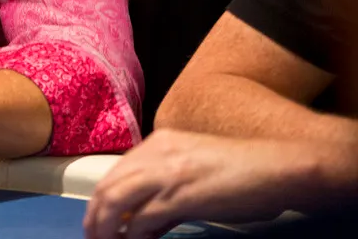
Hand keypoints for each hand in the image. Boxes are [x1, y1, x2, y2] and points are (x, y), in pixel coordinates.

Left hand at [83, 129, 315, 238]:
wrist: (278, 168)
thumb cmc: (243, 173)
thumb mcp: (193, 171)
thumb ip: (165, 190)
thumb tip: (141, 222)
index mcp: (158, 143)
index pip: (115, 173)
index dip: (100, 200)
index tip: (98, 221)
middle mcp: (156, 153)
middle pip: (108, 186)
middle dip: (95, 216)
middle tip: (94, 237)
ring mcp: (167, 173)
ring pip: (115, 201)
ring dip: (105, 227)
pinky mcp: (180, 195)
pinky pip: (142, 219)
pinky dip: (132, 235)